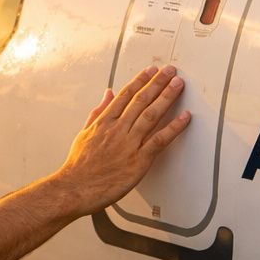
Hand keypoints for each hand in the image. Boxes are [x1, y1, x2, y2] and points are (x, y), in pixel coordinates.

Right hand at [53, 65, 189, 216]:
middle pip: (141, 100)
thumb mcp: (84, 133)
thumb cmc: (79, 166)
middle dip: (157, 83)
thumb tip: (107, 94)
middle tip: (170, 71)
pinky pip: (159, 140)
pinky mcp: (138, 161)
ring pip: (151, 115)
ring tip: (178, 85)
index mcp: (104, 122)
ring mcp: (129, 144)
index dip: (141, 81)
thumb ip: (98, 112)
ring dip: (167, 97)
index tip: (151, 71)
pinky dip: (173, 128)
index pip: (126, 95)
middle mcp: (117, 129)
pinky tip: (184, 118)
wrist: (74, 188)